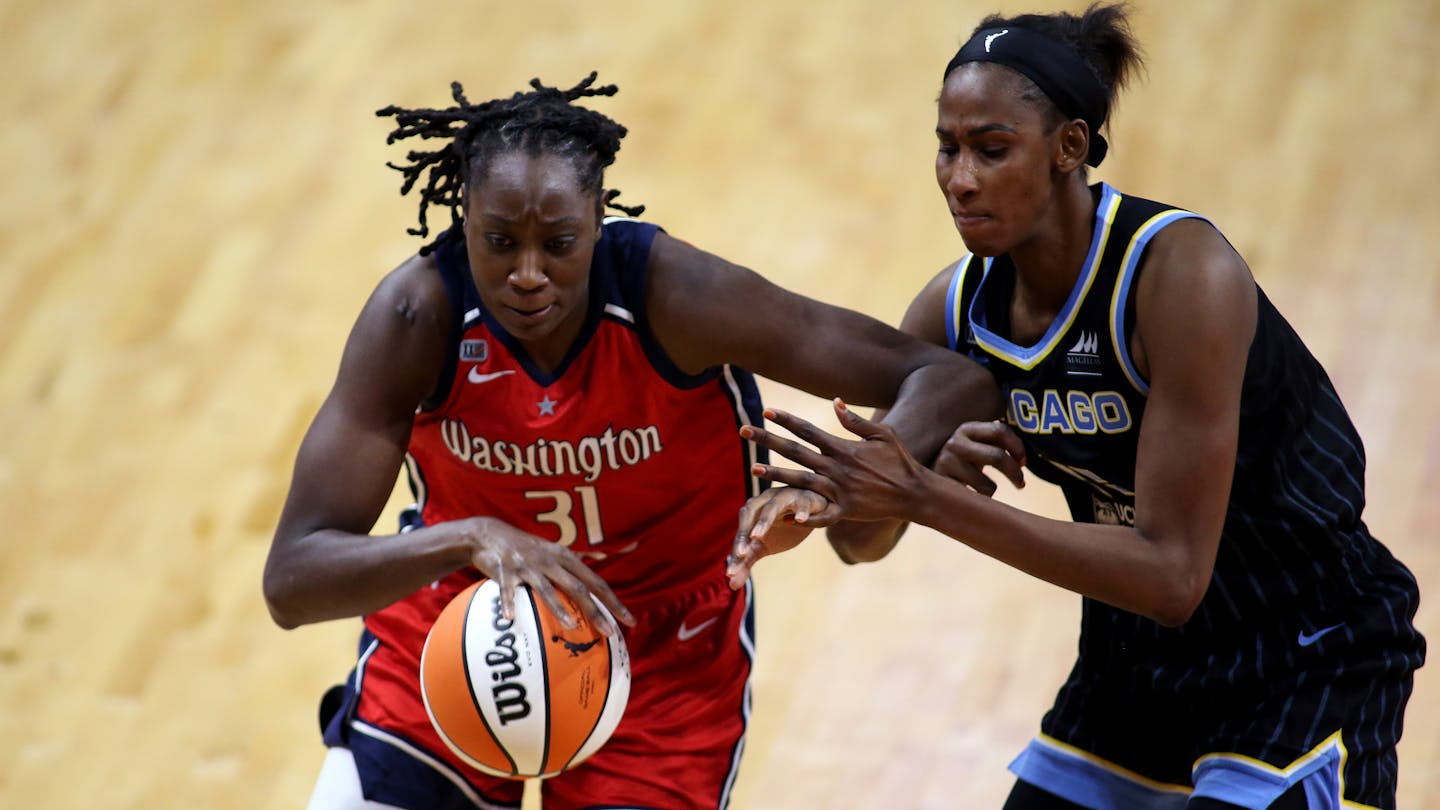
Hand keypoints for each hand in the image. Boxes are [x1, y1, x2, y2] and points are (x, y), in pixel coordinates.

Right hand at [460, 517, 634, 635]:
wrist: (490, 534)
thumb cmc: (527, 547)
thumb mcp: (554, 548)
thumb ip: (577, 557)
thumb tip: (600, 556)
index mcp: (565, 558)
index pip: (596, 582)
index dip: (614, 602)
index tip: (629, 620)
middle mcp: (550, 562)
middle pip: (578, 588)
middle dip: (595, 611)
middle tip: (609, 632)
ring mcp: (528, 567)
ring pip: (546, 589)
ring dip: (558, 608)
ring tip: (571, 626)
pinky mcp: (505, 571)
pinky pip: (506, 590)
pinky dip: (508, 603)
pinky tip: (510, 619)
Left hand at [726, 487, 834, 588]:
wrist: (813, 510)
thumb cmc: (783, 525)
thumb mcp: (764, 546)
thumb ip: (746, 562)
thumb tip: (732, 585)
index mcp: (753, 511)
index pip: (742, 530)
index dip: (736, 549)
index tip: (732, 571)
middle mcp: (765, 500)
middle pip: (750, 511)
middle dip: (745, 531)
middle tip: (742, 553)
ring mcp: (785, 496)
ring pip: (773, 505)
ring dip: (764, 520)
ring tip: (758, 537)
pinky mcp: (806, 498)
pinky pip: (803, 502)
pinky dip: (801, 510)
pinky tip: (800, 520)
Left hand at [739, 399, 930, 524]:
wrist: (915, 493)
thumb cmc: (900, 460)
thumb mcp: (882, 434)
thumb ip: (855, 421)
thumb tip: (834, 402)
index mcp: (843, 448)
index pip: (808, 431)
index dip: (786, 420)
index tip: (766, 411)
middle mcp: (836, 468)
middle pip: (795, 452)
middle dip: (767, 440)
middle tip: (743, 430)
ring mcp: (839, 490)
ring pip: (800, 481)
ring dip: (775, 474)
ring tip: (752, 467)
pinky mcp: (844, 510)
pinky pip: (819, 515)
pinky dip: (801, 517)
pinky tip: (780, 516)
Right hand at [933, 420, 1025, 495]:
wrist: (919, 479)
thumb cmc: (959, 464)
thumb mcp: (973, 448)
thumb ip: (994, 445)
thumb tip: (1022, 461)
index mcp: (966, 429)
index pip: (1000, 430)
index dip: (1018, 447)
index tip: (1023, 462)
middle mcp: (954, 442)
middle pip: (997, 456)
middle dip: (1015, 473)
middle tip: (1021, 484)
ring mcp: (946, 463)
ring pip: (987, 485)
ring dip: (992, 491)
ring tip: (983, 490)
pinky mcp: (941, 484)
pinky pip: (974, 499)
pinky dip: (977, 501)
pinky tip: (967, 496)